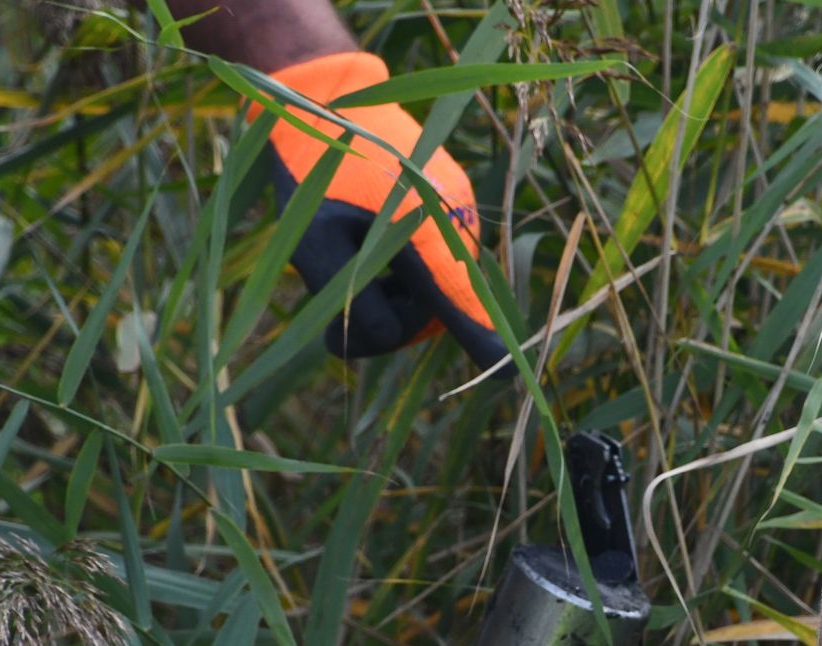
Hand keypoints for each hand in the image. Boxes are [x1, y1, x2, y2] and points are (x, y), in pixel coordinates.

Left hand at [254, 53, 505, 366]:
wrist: (331, 95)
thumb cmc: (314, 167)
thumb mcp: (313, 242)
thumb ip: (349, 304)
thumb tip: (368, 345)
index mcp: (425, 229)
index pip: (457, 300)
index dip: (481, 342)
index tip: (508, 374)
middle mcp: (457, 224)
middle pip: (432, 313)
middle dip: (386, 315)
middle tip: (333, 278)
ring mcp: (462, 215)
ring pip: (434, 292)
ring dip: (392, 291)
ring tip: (351, 245)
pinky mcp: (455, 209)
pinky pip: (437, 263)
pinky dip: (403, 268)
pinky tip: (371, 235)